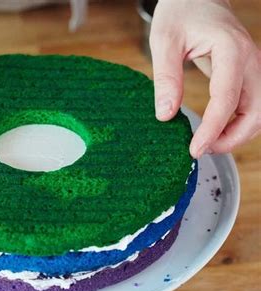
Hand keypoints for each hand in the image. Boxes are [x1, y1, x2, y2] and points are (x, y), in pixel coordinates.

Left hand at [150, 0, 260, 157]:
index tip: (194, 149)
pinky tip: (214, 130)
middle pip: (256, 111)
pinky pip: (250, 104)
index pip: (227, 99)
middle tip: (202, 150)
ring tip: (207, 144)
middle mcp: (250, 60)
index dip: (212, 129)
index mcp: (232, 50)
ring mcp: (252, 67)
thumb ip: (166, 78)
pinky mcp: (246, 73)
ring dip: (237, 133)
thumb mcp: (165, 42)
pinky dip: (236, 122)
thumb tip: (165, 115)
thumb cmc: (181, 12)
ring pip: (258, 111)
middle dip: (233, 138)